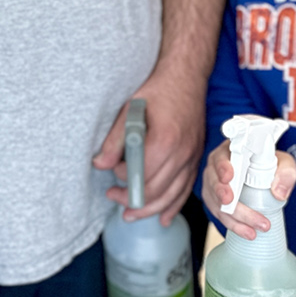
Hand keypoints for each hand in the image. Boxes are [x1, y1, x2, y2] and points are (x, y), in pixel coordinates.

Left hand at [92, 74, 203, 222]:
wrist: (186, 78)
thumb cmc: (158, 91)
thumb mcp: (130, 110)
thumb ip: (115, 140)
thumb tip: (100, 164)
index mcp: (164, 140)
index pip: (141, 174)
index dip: (123, 178)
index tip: (112, 170)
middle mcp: (181, 153)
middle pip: (156, 191)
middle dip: (131, 199)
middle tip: (113, 196)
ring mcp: (191, 158)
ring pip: (170, 196)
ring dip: (149, 209)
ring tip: (130, 214)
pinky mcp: (196, 160)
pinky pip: (186, 190)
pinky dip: (172, 206)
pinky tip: (161, 218)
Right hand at [203, 140, 295, 239]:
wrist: (266, 178)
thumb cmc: (271, 166)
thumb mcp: (284, 163)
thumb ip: (286, 173)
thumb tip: (278, 192)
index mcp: (231, 152)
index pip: (221, 157)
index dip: (222, 167)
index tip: (229, 177)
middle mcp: (217, 168)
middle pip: (215, 182)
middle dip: (222, 194)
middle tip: (231, 203)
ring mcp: (214, 186)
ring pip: (215, 202)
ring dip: (232, 217)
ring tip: (251, 230)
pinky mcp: (216, 202)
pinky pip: (219, 215)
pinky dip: (233, 225)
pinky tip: (247, 232)